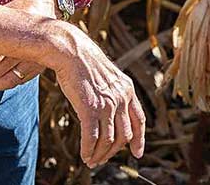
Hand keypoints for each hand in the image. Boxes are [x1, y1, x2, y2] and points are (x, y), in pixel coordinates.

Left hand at [0, 0, 53, 89]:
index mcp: (16, 35)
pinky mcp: (41, 64)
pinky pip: (22, 80)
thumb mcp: (6, 10)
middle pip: (0, 70)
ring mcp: (36, 58)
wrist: (49, 4)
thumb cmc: (23, 6)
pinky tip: (0, 79)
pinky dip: (10, 82)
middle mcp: (27, 49)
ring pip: (12, 79)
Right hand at [51, 28, 145, 167]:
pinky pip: (92, 137)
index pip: (139, 120)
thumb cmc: (84, 62)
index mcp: (127, 89)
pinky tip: (84, 155)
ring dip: (100, 154)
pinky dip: (89, 150)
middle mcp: (121, 98)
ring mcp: (107, 104)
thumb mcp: (107, 75)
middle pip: (124, 135)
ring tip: (92, 160)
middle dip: (113, 151)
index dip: (139, 139)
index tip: (136, 153)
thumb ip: (113, 92)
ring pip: (109, 140)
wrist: (70, 49)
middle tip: (102, 159)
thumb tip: (110, 111)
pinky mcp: (90, 108)